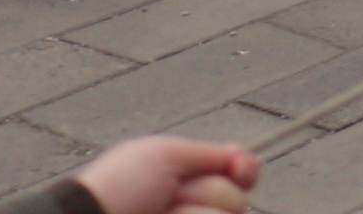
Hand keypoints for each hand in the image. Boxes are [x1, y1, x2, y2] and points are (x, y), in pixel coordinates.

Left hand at [71, 136, 259, 213]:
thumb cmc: (117, 188)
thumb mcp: (161, 154)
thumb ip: (208, 154)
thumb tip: (243, 156)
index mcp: (190, 181)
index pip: (239, 175)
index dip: (245, 170)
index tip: (240, 169)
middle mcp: (194, 208)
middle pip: (237, 200)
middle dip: (207, 193)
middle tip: (168, 196)